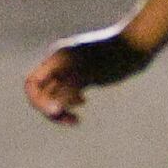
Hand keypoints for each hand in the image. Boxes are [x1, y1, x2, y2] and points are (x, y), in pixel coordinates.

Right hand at [23, 24, 153, 124]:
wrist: (136, 46)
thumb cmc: (114, 58)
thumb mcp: (89, 75)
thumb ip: (68, 91)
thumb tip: (52, 109)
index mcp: (56, 59)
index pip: (32, 83)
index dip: (37, 101)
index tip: (55, 112)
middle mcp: (60, 63)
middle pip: (41, 92)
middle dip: (50, 108)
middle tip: (68, 119)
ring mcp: (71, 69)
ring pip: (55, 94)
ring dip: (61, 108)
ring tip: (75, 120)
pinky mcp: (84, 74)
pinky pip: (67, 92)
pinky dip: (70, 101)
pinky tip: (84, 102)